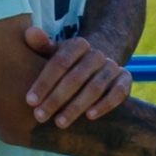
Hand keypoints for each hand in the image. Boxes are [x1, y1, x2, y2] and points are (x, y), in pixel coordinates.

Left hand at [19, 16, 133, 127]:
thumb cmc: (66, 64)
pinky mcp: (125, 80)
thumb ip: (40, 45)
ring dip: (76, 106)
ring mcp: (113, 66)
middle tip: (40, 116)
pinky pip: (117, 93)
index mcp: (78, 44)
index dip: (44, 82)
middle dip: (56, 99)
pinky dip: (104, 105)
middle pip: (75, 77)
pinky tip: (89, 117)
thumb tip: (30, 32)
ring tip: (60, 122)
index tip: (30, 101)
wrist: (97, 65)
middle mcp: (97, 54)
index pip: (60, 63)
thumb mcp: (53, 53)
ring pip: (95, 88)